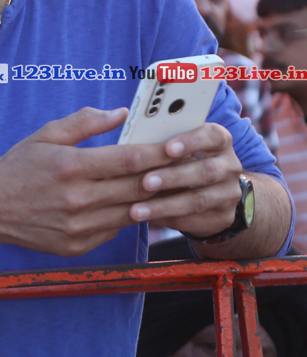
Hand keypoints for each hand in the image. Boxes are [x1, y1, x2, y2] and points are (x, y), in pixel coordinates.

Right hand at [0, 107, 181, 256]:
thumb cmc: (18, 166)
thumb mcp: (45, 135)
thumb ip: (85, 122)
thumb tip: (121, 114)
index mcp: (70, 166)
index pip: (128, 160)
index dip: (158, 153)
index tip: (179, 146)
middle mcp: (76, 199)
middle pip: (136, 188)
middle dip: (164, 176)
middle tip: (184, 167)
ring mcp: (78, 226)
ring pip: (130, 213)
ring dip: (150, 201)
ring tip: (166, 188)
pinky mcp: (77, 246)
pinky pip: (113, 230)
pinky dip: (124, 217)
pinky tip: (130, 206)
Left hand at [128, 122, 243, 237]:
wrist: (211, 192)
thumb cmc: (181, 160)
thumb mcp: (176, 147)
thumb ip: (160, 143)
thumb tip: (127, 146)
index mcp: (219, 141)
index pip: (212, 136)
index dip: (191, 141)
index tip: (167, 149)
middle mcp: (230, 166)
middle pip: (206, 171)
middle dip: (173, 177)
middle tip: (145, 182)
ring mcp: (230, 193)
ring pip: (199, 200)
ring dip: (165, 205)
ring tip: (137, 210)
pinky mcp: (223, 217)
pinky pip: (195, 221)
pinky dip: (169, 219)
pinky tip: (148, 218)